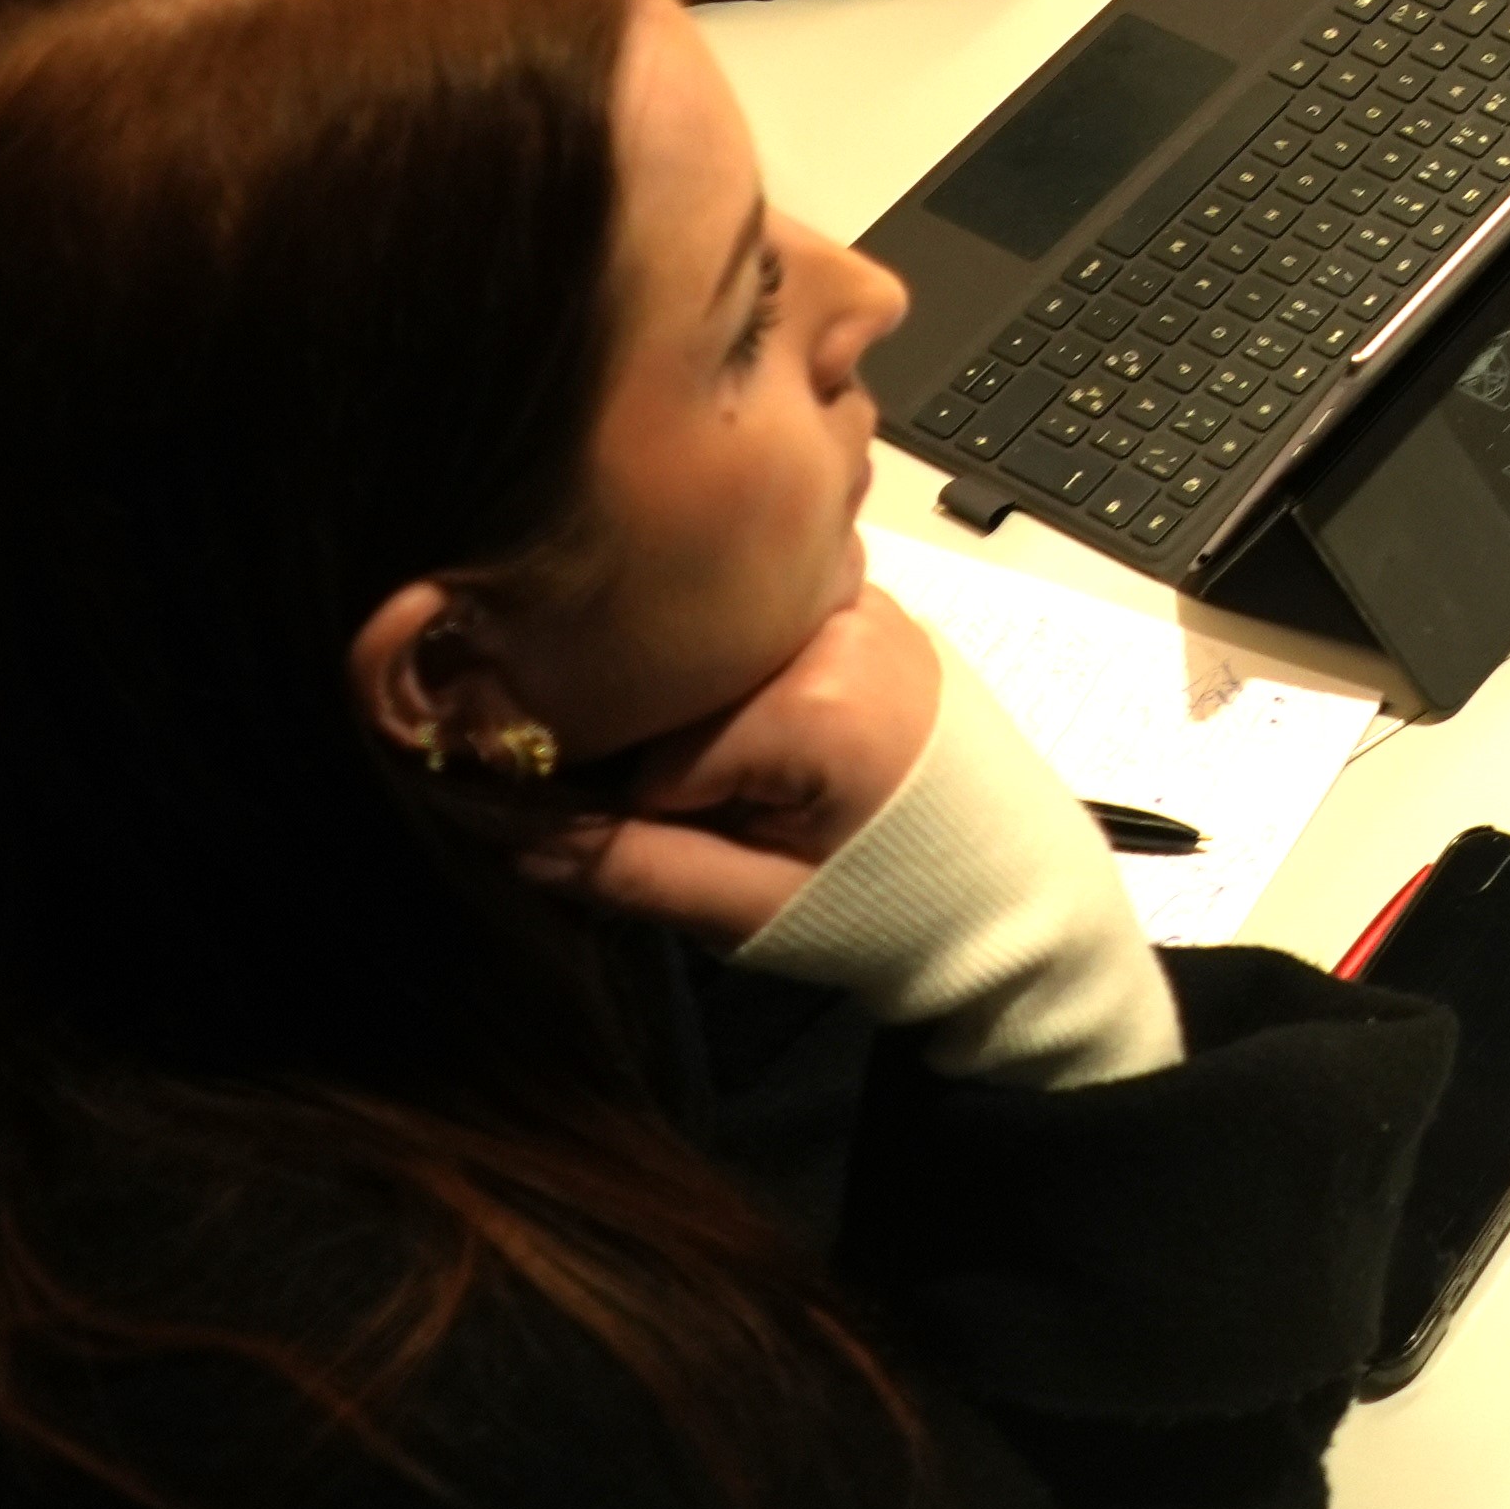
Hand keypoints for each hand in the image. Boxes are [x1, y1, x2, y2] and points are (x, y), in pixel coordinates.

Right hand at [524, 578, 944, 945]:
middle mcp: (832, 616)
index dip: (638, 812)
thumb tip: (492, 826)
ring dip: (697, 709)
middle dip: (657, 747)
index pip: (647, 747)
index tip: (680, 850)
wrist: (1017, 894)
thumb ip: (627, 867)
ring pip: (704, 645)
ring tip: (757, 785)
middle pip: (670, 675)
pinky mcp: (861, 597)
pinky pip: (752, 624)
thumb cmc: (893, 913)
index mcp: (815, 695)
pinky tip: (769, 734)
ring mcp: (852, 594)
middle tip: (721, 819)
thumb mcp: (754, 912)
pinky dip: (737, 676)